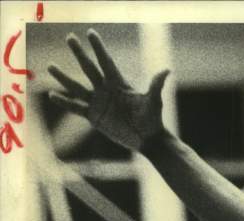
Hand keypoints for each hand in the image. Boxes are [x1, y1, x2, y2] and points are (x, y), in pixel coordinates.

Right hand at [47, 29, 168, 151]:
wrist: (147, 139)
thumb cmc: (152, 119)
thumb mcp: (153, 101)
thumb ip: (156, 85)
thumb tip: (166, 70)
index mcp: (119, 83)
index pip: (106, 62)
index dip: (99, 48)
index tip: (91, 33)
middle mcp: (106, 89)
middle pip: (89, 68)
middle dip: (79, 53)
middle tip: (70, 37)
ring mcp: (98, 102)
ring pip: (78, 87)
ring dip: (64, 77)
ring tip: (50, 66)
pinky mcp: (94, 116)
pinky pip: (76, 108)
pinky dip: (65, 103)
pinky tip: (53, 95)